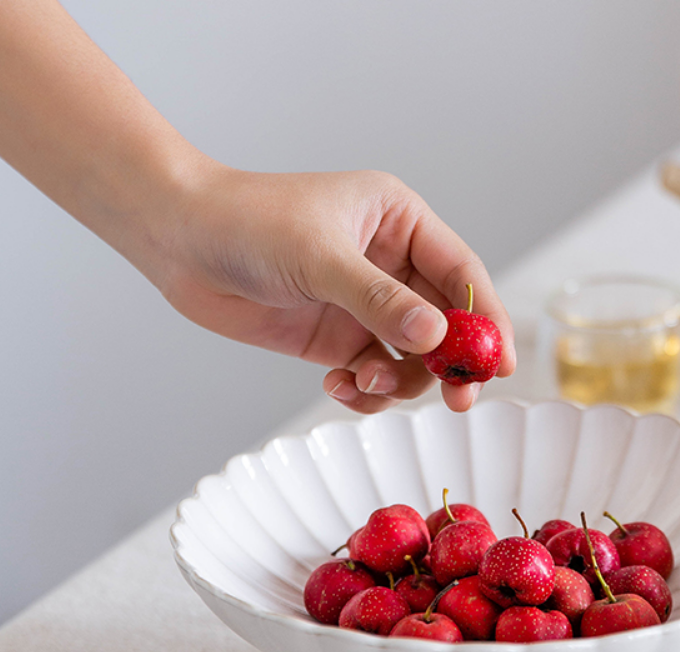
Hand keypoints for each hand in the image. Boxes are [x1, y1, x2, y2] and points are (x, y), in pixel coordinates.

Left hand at [157, 166, 515, 412]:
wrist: (179, 241)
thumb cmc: (248, 223)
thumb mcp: (320, 257)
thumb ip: (379, 301)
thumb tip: (437, 338)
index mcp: (401, 223)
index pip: (463, 275)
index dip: (488, 320)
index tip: (501, 362)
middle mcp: (392, 266)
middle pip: (446, 325)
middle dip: (452, 364)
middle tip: (459, 399)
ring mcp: (366, 306)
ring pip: (413, 359)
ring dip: (399, 382)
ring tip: (363, 384)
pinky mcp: (339, 340)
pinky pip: (374, 377)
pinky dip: (366, 393)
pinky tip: (339, 387)